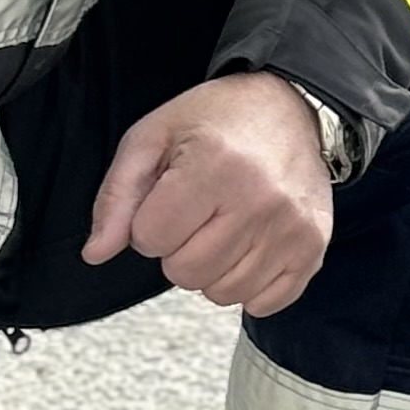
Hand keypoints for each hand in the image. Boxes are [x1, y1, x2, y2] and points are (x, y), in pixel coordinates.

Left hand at [83, 73, 332, 315]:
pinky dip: (249, 285)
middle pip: (185, 273)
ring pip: (223, 294)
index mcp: (214, 166)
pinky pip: (264, 303)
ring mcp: (292, 228)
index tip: (169, 197)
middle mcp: (259, 200)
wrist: (288, 107)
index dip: (149, 223)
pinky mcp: (314, 247)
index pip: (149, 239)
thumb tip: (95, 254)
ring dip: (212, 269)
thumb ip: (117, 196)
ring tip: (225, 227)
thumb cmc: (215, 121)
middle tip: (198, 214)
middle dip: (178, 250)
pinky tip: (250, 248)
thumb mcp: (152, 138)